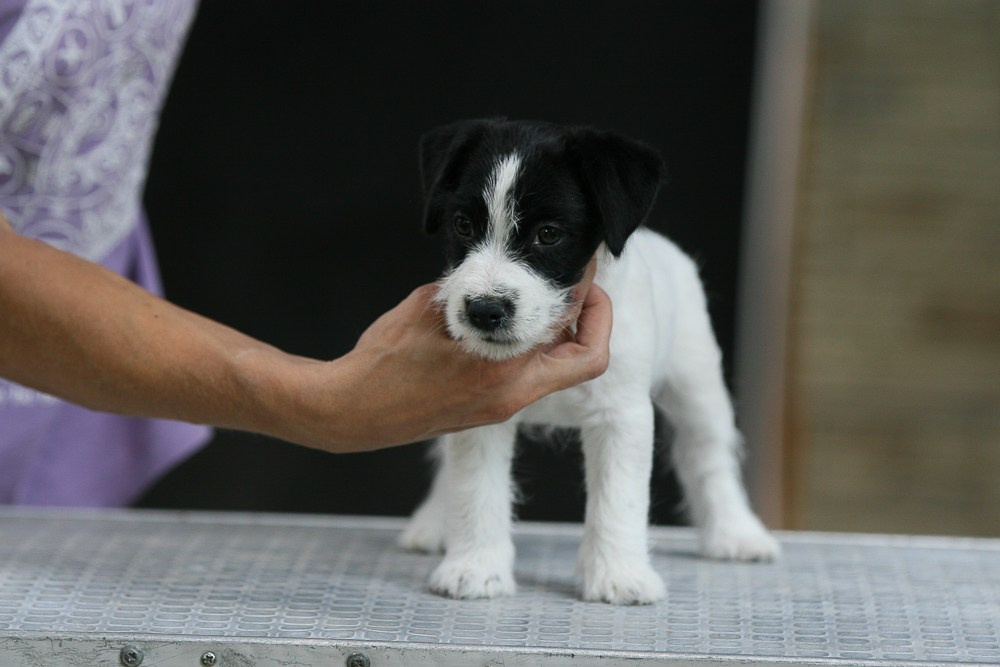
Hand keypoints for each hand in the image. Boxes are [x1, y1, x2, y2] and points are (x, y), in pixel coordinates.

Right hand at [278, 281, 611, 450]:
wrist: (353, 412)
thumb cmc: (383, 362)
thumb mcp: (428, 309)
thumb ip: (474, 292)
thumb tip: (499, 275)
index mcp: (504, 371)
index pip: (573, 331)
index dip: (587, 295)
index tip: (583, 268)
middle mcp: (512, 395)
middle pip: (586, 361)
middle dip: (592, 321)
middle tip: (577, 287)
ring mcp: (502, 407)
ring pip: (560, 371)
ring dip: (562, 335)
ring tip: (545, 300)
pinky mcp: (489, 410)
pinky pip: (532, 378)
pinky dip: (535, 349)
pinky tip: (512, 324)